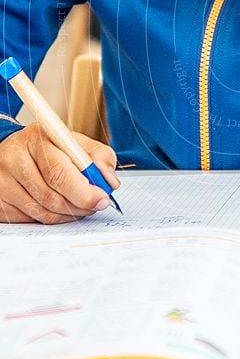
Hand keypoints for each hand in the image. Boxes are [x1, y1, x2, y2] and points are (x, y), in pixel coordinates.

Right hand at [0, 124, 119, 223]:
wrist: (14, 151)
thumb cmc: (50, 148)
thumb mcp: (75, 142)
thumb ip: (99, 156)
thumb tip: (109, 181)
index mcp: (36, 139)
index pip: (59, 172)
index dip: (83, 191)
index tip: (101, 199)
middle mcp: (14, 159)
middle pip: (51, 197)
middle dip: (80, 205)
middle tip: (94, 205)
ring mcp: (2, 182)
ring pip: (43, 212)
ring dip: (68, 214)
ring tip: (79, 205)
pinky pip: (31, 220)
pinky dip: (52, 218)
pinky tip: (59, 207)